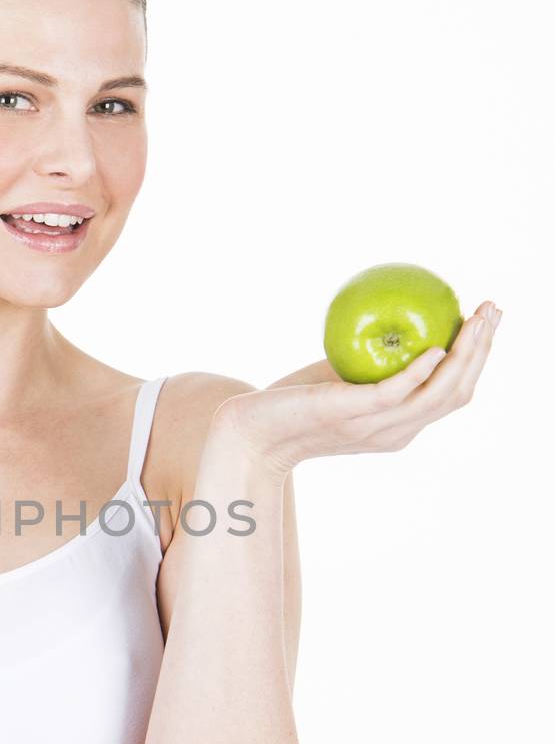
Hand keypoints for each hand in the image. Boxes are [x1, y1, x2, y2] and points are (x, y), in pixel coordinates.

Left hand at [211, 300, 502, 475]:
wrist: (250, 432)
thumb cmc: (292, 401)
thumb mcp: (340, 377)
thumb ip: (370, 358)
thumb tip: (392, 312)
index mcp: (400, 427)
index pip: (453, 395)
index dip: (478, 360)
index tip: (488, 322)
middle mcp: (395, 433)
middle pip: (456, 394)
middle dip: (483, 351)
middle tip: (494, 310)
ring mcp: (375, 428)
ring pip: (437, 395)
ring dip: (465, 355)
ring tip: (476, 319)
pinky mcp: (352, 415)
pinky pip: (396, 393)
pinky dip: (421, 372)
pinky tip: (436, 346)